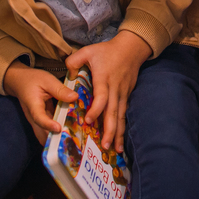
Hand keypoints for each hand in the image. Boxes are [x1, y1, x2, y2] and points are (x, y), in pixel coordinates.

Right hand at [3, 62, 77, 144]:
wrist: (20, 82)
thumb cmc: (33, 80)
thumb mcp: (47, 80)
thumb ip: (60, 89)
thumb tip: (75, 97)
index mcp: (33, 105)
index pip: (39, 117)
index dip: (48, 124)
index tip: (58, 128)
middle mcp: (33, 117)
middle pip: (42, 133)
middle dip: (55, 139)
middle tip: (70, 139)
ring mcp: (36, 122)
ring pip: (45, 135)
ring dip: (57, 138)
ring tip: (72, 138)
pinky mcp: (41, 122)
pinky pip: (48, 131)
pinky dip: (57, 133)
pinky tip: (70, 131)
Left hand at [65, 31, 151, 153]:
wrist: (131, 48)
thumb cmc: (107, 50)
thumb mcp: (88, 51)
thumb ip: (74, 61)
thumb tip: (67, 75)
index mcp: (104, 79)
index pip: (101, 97)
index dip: (96, 110)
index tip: (89, 121)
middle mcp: (115, 89)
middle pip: (113, 112)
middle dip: (110, 130)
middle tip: (105, 146)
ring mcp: (122, 94)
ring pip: (120, 116)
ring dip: (118, 134)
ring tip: (115, 149)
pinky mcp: (126, 96)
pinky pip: (123, 114)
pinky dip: (122, 128)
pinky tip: (120, 141)